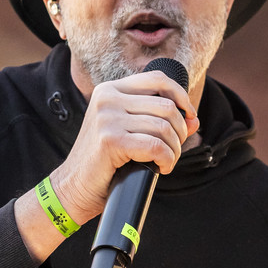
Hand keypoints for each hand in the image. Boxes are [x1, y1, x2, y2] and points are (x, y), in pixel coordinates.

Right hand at [14, 70, 197, 262]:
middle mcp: (106, 98)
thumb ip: (157, 121)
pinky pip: (156, 146)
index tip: (189, 117)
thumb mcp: (129, 133)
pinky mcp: (110, 140)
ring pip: (164, 127)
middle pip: (166, 106)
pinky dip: (167, 160)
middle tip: (172, 150)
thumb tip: (194, 120)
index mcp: (109, 90)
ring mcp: (107, 118)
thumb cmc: (103, 163)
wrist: (73, 188)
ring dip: (174, 149)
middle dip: (179, 132)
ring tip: (165, 161)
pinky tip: (161, 168)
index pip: (158, 79)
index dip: (181, 96)